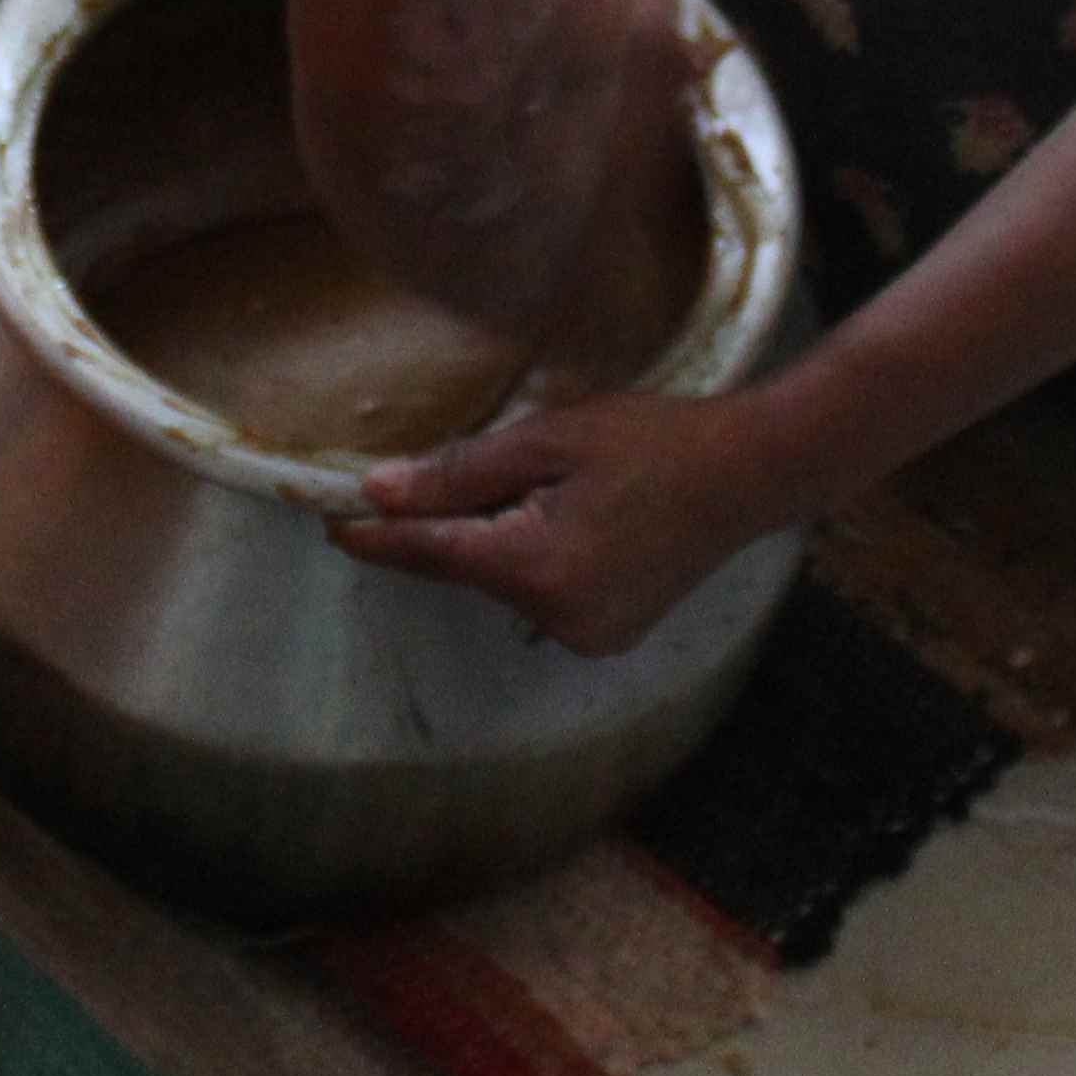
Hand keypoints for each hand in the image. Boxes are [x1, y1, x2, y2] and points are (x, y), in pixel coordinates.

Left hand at [333, 384, 806, 656]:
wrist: (747, 474)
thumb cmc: (652, 441)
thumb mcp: (548, 440)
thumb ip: (459, 474)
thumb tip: (379, 493)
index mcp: (535, 566)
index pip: (430, 554)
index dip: (376, 537)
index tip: (329, 525)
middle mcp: (556, 616)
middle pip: (467, 567)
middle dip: (450, 525)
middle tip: (447, 473)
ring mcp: (586, 635)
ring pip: (504, 581)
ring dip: (499, 541)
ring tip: (553, 486)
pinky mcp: (607, 635)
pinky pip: (540, 595)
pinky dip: (535, 560)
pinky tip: (572, 518)